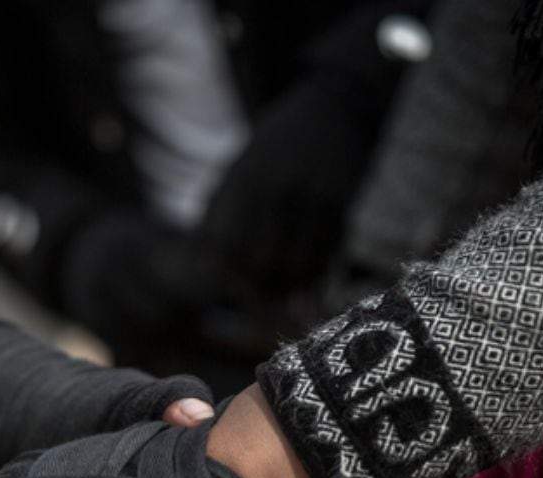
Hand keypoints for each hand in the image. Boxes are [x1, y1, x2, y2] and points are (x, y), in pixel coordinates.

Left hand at [198, 77, 377, 295]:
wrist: (334, 109)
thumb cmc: (278, 141)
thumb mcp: (241, 165)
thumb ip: (221, 208)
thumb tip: (200, 258)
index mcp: (245, 180)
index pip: (228, 245)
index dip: (227, 275)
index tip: (230, 288)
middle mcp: (278, 190)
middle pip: (263, 261)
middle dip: (260, 288)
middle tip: (261, 303)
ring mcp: (312, 198)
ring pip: (298, 263)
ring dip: (291, 289)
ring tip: (286, 302)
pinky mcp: (342, 204)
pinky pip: (328, 253)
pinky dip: (319, 274)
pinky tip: (312, 285)